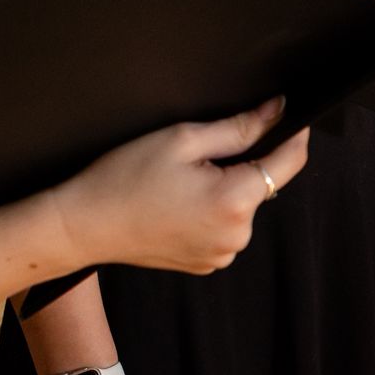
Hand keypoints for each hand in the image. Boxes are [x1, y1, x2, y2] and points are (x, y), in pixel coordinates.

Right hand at [51, 96, 310, 272]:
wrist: (82, 226)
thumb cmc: (124, 177)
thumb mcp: (182, 139)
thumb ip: (239, 127)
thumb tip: (278, 110)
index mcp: (234, 201)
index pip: (288, 162)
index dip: (293, 134)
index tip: (290, 114)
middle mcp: (237, 235)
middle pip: (262, 183)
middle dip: (242, 162)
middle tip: (198, 155)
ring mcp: (222, 254)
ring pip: (242, 205)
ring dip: (226, 188)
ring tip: (180, 182)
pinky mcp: (207, 263)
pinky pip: (225, 226)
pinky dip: (212, 210)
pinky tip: (177, 203)